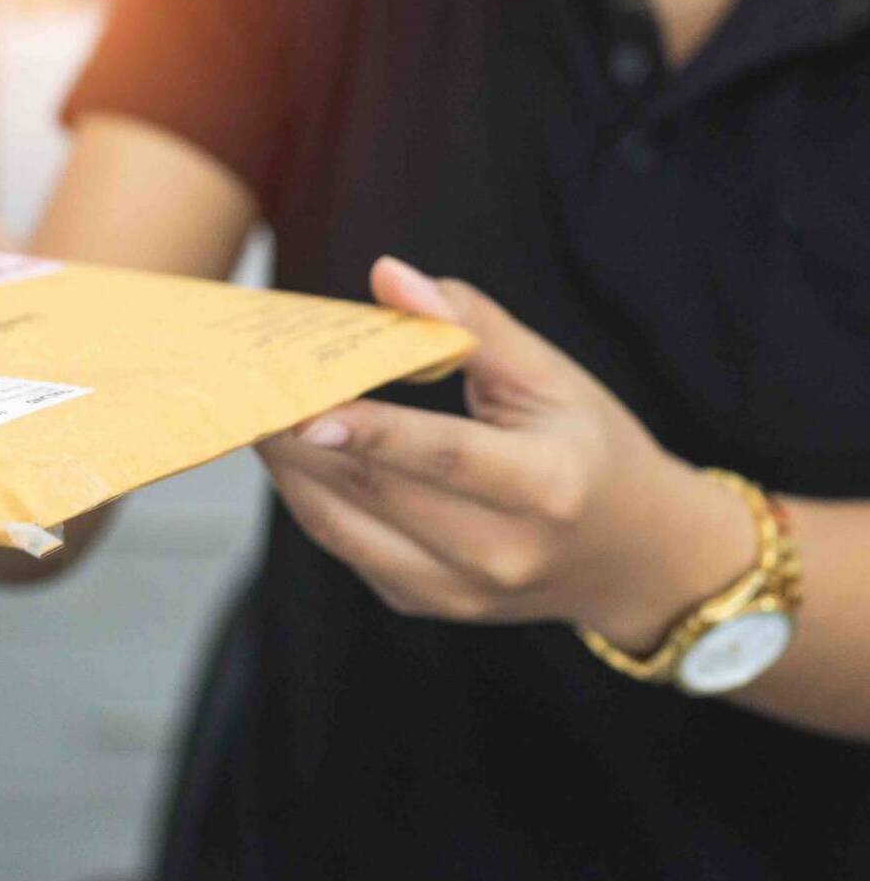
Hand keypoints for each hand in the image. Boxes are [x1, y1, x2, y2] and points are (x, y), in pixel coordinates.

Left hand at [257, 257, 755, 651]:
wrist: (632, 557)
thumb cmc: (587, 446)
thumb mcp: (551, 376)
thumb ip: (468, 323)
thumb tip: (388, 275)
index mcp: (546, 486)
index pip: (445, 456)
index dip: (371, 433)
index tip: (304, 408)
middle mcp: (501, 551)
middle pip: (376, 490)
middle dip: (300, 437)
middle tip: (248, 384)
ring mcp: (459, 591)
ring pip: (343, 526)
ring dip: (289, 468)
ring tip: (254, 411)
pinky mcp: (424, 605)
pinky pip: (346, 546)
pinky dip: (310, 496)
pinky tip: (291, 452)